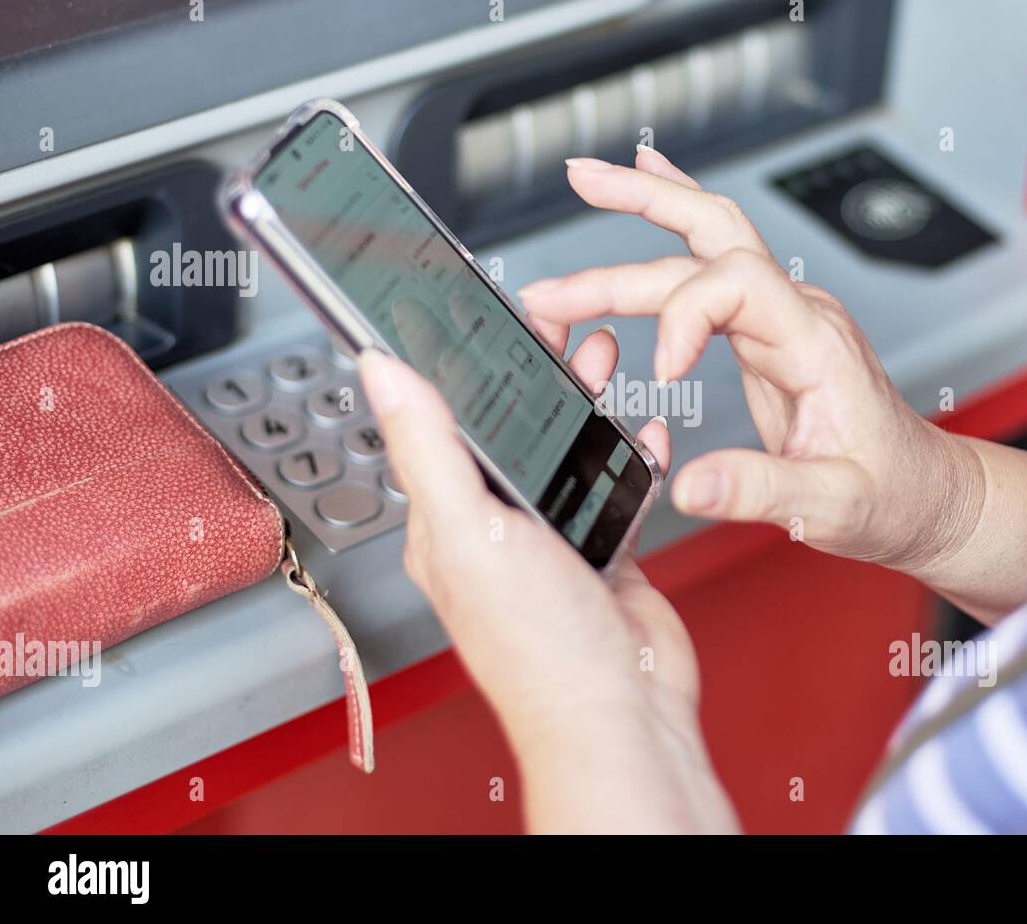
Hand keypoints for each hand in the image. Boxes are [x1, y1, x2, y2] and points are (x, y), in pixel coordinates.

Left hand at [358, 320, 736, 832]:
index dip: (452, 366)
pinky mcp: (607, 551)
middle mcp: (496, 527)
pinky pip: (616, 486)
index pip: (436, 425)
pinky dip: (631, 452)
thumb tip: (381, 372)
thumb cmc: (539, 647)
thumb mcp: (469, 530)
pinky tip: (645, 430)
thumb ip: (428, 448)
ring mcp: (554, 540)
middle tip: (555, 323)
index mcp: (447, 520)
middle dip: (533, 370)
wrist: (622, 712)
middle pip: (510, 428)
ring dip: (583, 400)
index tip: (472, 314)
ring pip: (565, 450)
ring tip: (601, 356)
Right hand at [517, 149, 984, 573]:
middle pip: (714, 234)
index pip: (735, 283)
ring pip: (713, 235)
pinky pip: (718, 259)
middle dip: (638, 210)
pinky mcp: (769, 328)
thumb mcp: (832, 507)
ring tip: (587, 177)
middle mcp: (799, 313)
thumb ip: (762, 492)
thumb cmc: (889, 493)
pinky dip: (677, 220)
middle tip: (577, 188)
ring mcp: (784, 314)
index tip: (660, 376)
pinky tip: (652, 185)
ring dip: (648, 202)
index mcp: (814, 344)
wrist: (922, 490)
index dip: (681, 317)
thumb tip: (688, 484)